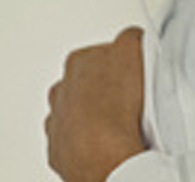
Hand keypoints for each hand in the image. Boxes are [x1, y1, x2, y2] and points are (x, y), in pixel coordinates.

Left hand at [46, 28, 148, 181]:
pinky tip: (111, 143)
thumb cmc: (115, 109)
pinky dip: (91, 141)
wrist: (106, 158)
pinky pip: (77, 141)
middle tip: (132, 98)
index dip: (125, 61)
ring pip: (80, 112)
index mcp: (77, 63)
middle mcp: (62, 91)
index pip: (105, 52)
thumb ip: (131, 37)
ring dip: (98, 115)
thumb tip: (133, 36)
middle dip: (108, 87)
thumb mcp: (132, 51)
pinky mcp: (62, 151)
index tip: (135, 71)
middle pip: (90, 81)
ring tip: (124, 123)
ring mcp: (59, 122)